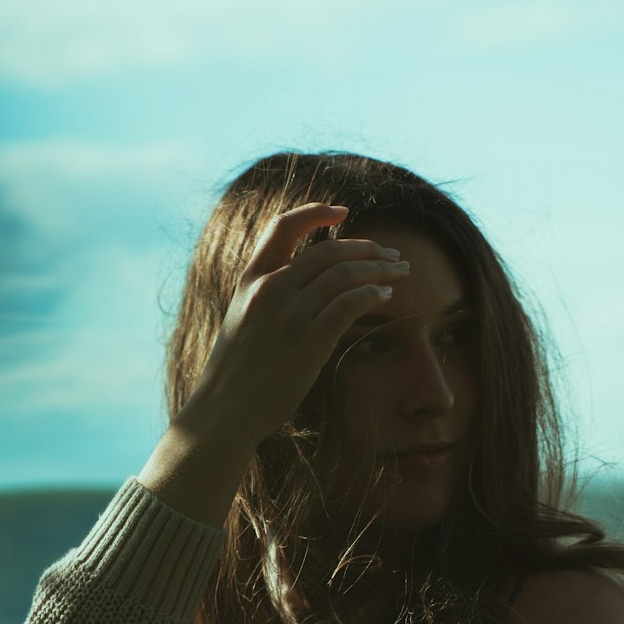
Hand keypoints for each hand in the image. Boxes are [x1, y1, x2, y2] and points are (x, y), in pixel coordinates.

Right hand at [176, 202, 409, 450]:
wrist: (224, 411)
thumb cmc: (235, 377)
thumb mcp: (242, 323)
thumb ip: (267, 300)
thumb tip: (304, 292)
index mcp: (250, 280)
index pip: (284, 226)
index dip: (316, 212)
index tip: (344, 211)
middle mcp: (270, 289)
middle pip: (328, 250)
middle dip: (367, 248)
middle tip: (393, 254)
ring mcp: (289, 314)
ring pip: (345, 273)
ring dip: (379, 268)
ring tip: (400, 273)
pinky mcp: (308, 341)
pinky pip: (349, 303)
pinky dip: (373, 293)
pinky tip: (386, 295)